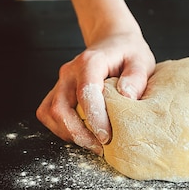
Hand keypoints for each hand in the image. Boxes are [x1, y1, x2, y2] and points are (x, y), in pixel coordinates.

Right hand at [36, 31, 154, 154]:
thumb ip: (136, 77)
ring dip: (68, 133)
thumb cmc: (127, 53)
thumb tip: (127, 96)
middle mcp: (69, 72)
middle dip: (77, 133)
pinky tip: (80, 135)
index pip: (86, 92)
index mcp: (89, 62)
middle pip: (60, 107)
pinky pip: (48, 114)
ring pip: (50, 113)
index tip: (106, 137)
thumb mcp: (141, 60)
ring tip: (92, 144)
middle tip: (100, 147)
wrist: (111, 42)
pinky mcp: (57, 92)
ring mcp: (60, 82)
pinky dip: (61, 129)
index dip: (94, 118)